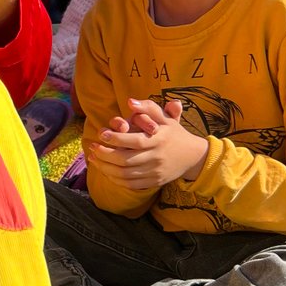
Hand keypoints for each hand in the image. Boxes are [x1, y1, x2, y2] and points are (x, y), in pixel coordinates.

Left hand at [87, 98, 209, 190]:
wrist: (193, 157)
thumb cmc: (174, 133)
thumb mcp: (166, 118)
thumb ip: (148, 107)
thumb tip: (130, 101)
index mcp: (159, 140)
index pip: (135, 141)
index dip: (116, 139)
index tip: (101, 134)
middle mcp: (157, 157)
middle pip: (126, 160)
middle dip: (105, 154)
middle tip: (92, 147)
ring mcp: (155, 172)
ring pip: (125, 174)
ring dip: (106, 168)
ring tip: (94, 159)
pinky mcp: (154, 182)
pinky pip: (131, 184)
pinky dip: (116, 179)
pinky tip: (106, 171)